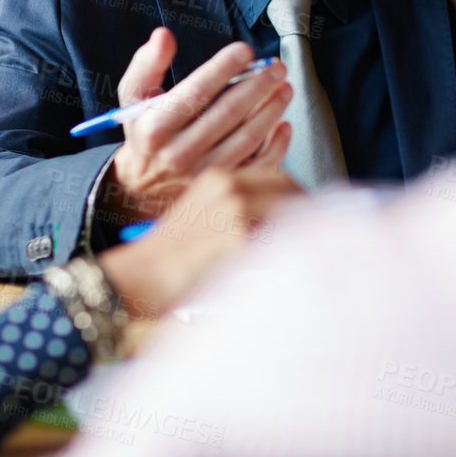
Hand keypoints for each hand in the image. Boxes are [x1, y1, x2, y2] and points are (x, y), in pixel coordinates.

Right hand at [97, 166, 298, 316]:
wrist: (138, 279)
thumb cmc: (169, 260)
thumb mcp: (205, 219)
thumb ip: (242, 213)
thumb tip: (287, 221)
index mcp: (219, 178)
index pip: (278, 178)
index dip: (298, 196)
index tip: (309, 213)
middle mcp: (229, 186)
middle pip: (290, 189)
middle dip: (308, 210)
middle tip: (317, 233)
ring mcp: (235, 208)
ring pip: (291, 213)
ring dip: (303, 232)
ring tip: (303, 252)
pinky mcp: (239, 235)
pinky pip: (282, 241)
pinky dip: (289, 254)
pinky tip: (285, 268)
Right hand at [105, 30, 290, 221]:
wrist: (142, 186)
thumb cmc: (145, 131)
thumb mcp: (134, 97)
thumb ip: (147, 64)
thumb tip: (163, 35)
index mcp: (156, 128)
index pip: (195, 92)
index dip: (223, 68)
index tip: (245, 50)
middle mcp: (178, 153)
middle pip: (228, 114)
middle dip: (258, 86)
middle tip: (276, 67)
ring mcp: (202, 174)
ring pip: (247, 138)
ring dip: (271, 110)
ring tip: (284, 88)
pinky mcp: (221, 187)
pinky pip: (258, 166)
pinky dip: (277, 145)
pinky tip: (284, 124)